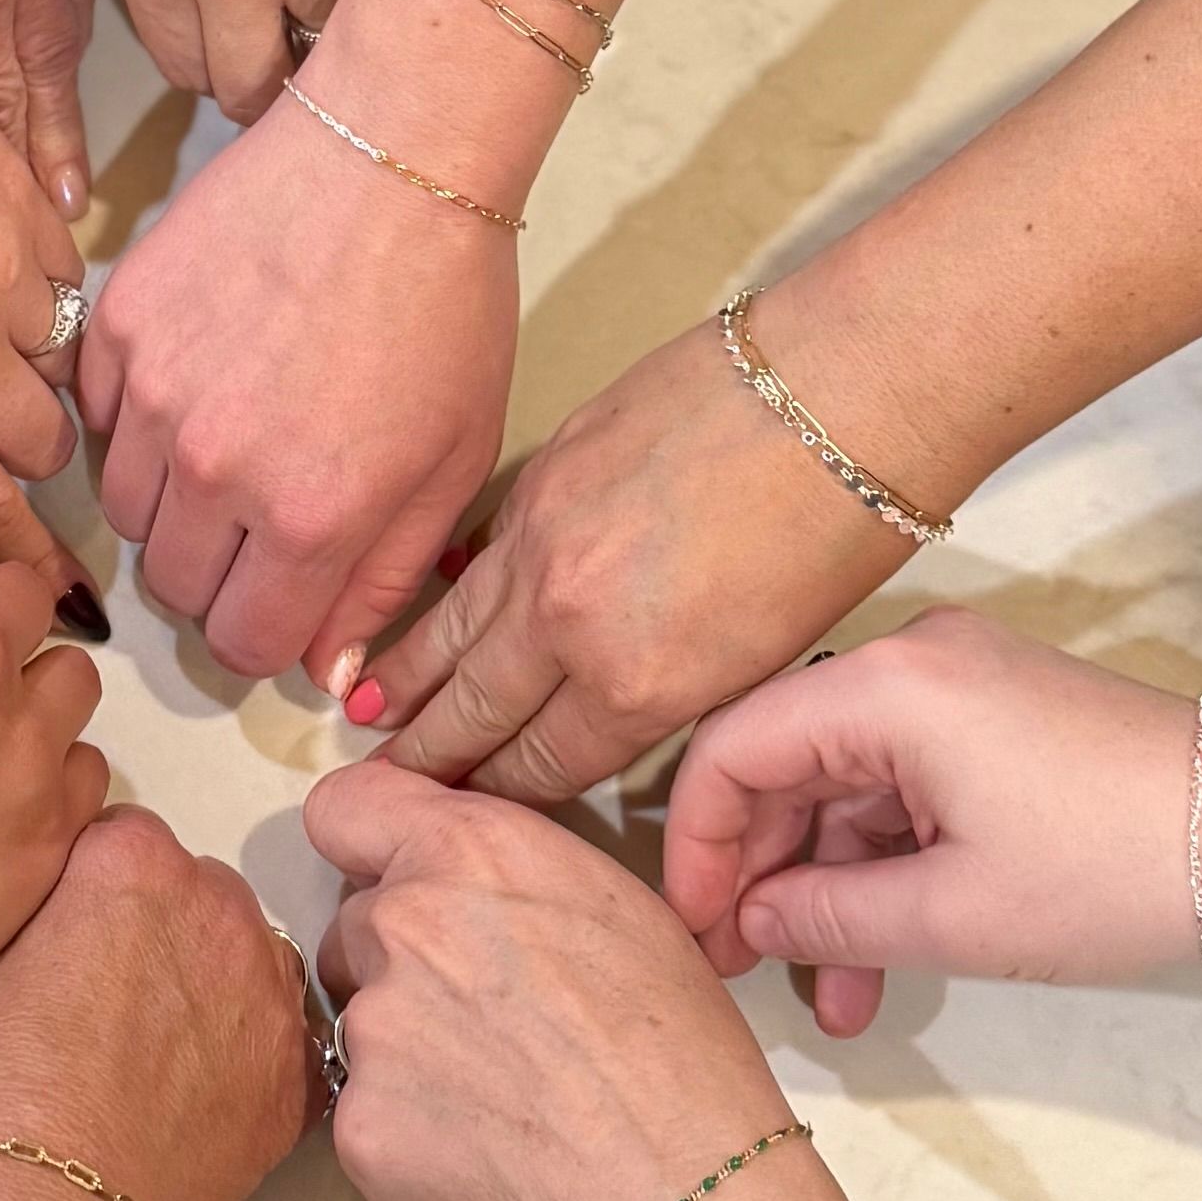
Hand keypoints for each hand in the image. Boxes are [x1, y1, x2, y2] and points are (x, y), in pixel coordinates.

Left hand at [0, 36, 83, 503]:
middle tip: (2, 422)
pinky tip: (3, 268)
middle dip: (24, 446)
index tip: (44, 575)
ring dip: (38, 360)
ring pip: (64, 359)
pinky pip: (69, 276)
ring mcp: (7, 276)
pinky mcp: (30, 205)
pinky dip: (45, 285)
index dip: (18, 546)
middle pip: (40, 443)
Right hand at [0, 797, 325, 1200]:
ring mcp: (271, 994)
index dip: (97, 890)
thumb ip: (52, 909)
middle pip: (199, 892)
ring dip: (216, 985)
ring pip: (251, 961)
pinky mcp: (298, 1077)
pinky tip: (201, 1099)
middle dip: (165, 928)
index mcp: (133, 861)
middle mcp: (219, 907)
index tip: (75, 938)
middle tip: (115, 1000)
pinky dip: (250, 1057)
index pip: (127, 839)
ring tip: (160, 1055)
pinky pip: (282, 1040)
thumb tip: (74, 914)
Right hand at [81, 93, 511, 677]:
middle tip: (265, 517)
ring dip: (174, 502)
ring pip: (127, 511)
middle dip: (220, 573)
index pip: (244, 642)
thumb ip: (382, 581)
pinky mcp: (118, 322)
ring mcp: (153, 391)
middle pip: (175, 587)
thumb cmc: (445, 305)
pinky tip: (200, 380)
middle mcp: (216, 468)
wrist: (391, 154)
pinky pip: (98, 420)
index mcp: (310, 515)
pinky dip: (136, 421)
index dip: (268, 632)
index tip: (287, 597)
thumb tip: (325, 677)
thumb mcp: (450, 460)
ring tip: (232, 444)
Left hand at [304, 755, 784, 1200]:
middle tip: (487, 1023)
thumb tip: (464, 888)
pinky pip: (366, 1117)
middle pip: (356, 928)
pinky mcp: (358, 1128)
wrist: (685, 1200)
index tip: (387, 878)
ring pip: (362, 1027)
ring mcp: (371, 1030)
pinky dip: (411, 1136)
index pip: (344, 810)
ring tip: (503, 1104)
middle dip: (400, 966)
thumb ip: (507, 876)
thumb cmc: (681, 1056)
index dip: (366, 848)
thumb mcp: (618, 908)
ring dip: (408, 1055)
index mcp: (469, 852)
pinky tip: (487, 1160)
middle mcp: (402, 924)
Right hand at [348, 311, 902, 798]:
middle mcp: (566, 619)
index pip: (538, 764)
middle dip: (428, 751)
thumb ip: (667, 692)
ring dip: (409, 672)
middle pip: (475, 706)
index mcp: (633, 683)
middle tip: (382, 779)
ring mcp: (542, 535)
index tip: (461, 810)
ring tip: (364, 706)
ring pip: (454, 624)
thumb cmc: (838, 525)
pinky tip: (426, 606)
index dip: (495, 794)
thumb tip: (614, 702)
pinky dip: (444, 589)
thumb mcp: (762, 658)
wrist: (837, 389)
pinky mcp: (542, 465)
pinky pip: (476, 549)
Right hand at [667, 614, 1201, 1039]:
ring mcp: (959, 689)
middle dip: (761, 875)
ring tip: (832, 1001)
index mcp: (889, 686)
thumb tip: (753, 923)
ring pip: (847, 788)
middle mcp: (914, 664)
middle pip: (786, 762)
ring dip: (829, 889)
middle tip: (741, 971)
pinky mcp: (996, 721)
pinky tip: (878, 958)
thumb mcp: (953, 915)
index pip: (734, 746)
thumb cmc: (1119, 865)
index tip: (694, 928)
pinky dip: (885, 867)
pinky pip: (903, 788)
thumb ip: (829, 917)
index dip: (696, 844)